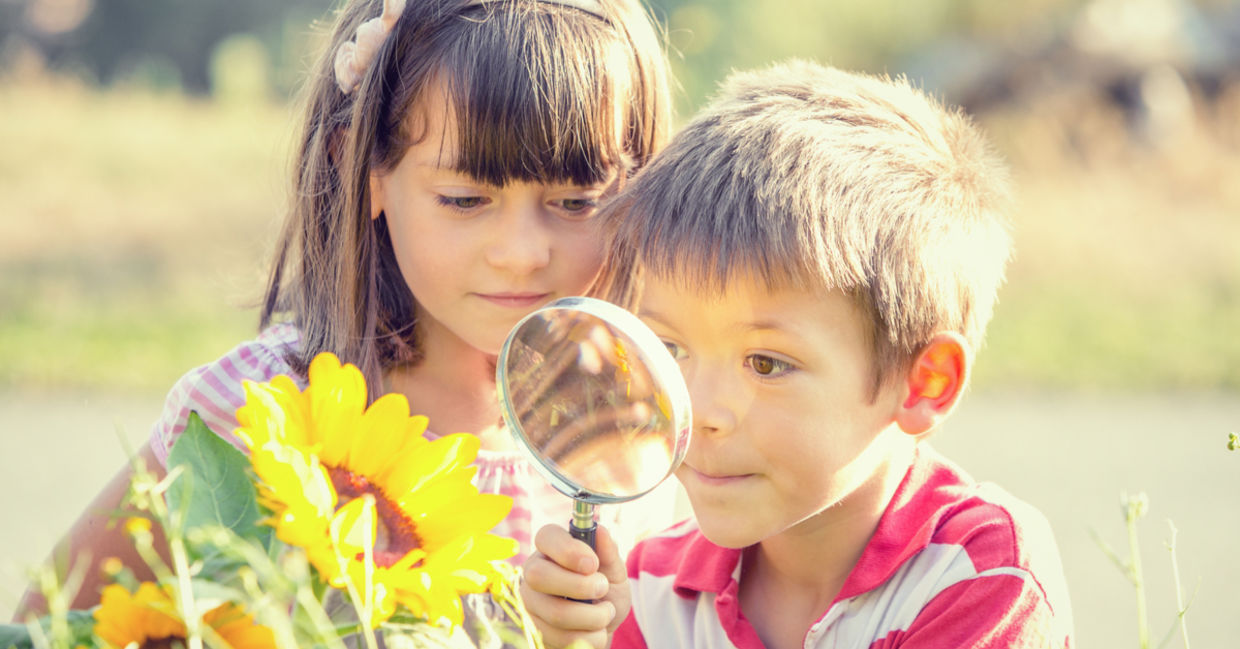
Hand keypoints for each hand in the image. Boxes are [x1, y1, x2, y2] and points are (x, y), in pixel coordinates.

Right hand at [520, 524, 630, 648]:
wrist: (603, 628)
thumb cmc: (606, 592)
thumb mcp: (614, 571)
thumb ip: (609, 552)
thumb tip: (601, 530)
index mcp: (551, 550)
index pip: (546, 536)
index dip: (568, 549)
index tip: (593, 564)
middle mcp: (533, 573)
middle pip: (539, 576)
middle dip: (580, 586)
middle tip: (603, 587)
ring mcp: (531, 604)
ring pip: (556, 612)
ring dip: (594, 616)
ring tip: (607, 612)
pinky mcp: (535, 632)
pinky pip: (562, 638)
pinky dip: (591, 637)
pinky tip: (597, 630)